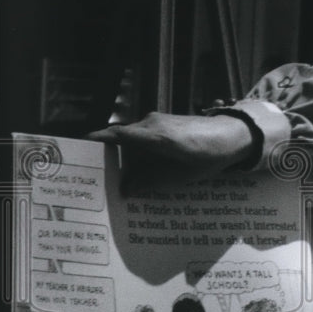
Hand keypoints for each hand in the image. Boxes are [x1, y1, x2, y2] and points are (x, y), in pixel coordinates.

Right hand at [89, 112, 255, 191]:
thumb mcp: (182, 175)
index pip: (116, 135)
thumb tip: (125, 190)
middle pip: (120, 140)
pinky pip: (143, 138)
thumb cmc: (210, 155)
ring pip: (132, 140)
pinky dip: (137, 153)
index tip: (78, 150)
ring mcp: (158, 121)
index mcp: (155, 135)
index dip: (96, 142)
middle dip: (107, 158)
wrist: (234, 134)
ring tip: (116, 181)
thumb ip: (152, 182)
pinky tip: (137, 172)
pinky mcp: (164, 124)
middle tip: (95, 178)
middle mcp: (152, 124)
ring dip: (124, 158)